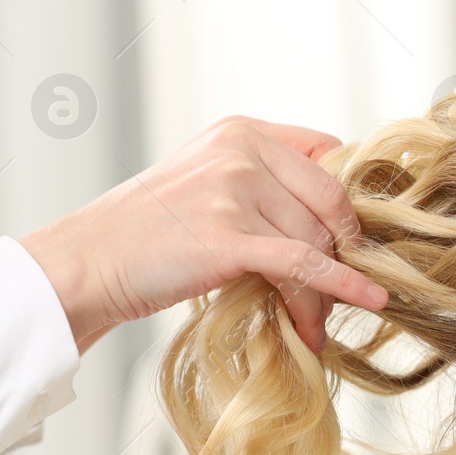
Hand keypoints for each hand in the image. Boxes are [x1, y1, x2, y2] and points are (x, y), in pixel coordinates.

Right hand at [20, 116, 388, 355]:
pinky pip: (304, 265)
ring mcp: (233, 190)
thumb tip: (332, 219)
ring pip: (316, 242)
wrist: (87, 262)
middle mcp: (240, 151)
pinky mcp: (227, 236)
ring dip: (326, 291)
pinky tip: (369, 300)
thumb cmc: (147, 233)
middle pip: (330, 203)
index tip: (352, 238)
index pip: (328, 157)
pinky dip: (341, 287)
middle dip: (345, 251)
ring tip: (316, 323)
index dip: (346, 202)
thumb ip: (262, 181)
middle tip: (345, 289)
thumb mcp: (206, 181)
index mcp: (241, 131)